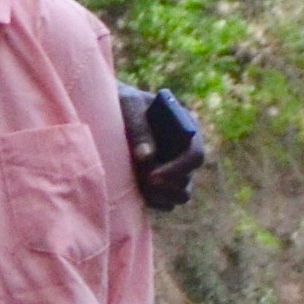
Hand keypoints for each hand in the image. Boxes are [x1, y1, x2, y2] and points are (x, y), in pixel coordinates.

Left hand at [118, 79, 206, 212]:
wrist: (108, 109)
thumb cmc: (122, 101)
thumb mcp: (128, 104)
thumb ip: (138, 127)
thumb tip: (147, 157)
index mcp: (187, 127)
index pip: (196, 155)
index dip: (177, 169)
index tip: (151, 177)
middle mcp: (185, 150)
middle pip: (187, 181)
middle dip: (164, 186)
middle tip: (138, 180)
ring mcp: (176, 167)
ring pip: (180, 195)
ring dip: (160, 196)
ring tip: (137, 185)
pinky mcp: (163, 182)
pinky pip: (167, 203)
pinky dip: (153, 201)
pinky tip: (135, 189)